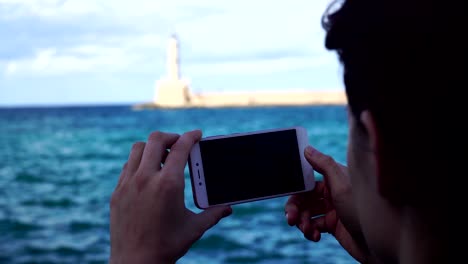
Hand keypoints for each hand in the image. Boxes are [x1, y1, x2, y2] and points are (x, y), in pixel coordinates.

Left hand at [109, 130, 231, 263]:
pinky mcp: (117, 193)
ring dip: (152, 147)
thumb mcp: (194, 228)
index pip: (181, 148)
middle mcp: (146, 179)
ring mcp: (128, 184)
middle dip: (171, 136)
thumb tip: (228, 208)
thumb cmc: (167, 246)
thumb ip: (213, 214)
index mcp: (168, 184)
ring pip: (138, 149)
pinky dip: (139, 162)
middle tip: (180, 143)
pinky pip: (128, 166)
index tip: (197, 134)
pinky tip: (147, 173)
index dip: (191, 136)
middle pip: (156, 140)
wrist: (135, 263)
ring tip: (163, 156)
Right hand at [285, 146, 368, 262]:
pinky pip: (313, 225)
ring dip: (302, 222)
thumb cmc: (365, 212)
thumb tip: (307, 149)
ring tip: (307, 230)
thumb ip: (324, 165)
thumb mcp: (342, 186)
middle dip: (296, 209)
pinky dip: (310, 230)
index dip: (296, 189)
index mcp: (335, 179)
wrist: (380, 244)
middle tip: (291, 219)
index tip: (287, 195)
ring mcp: (332, 210)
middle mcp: (333, 193)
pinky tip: (315, 236)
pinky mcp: (333, 225)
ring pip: (307, 213)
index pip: (308, 181)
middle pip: (304, 198)